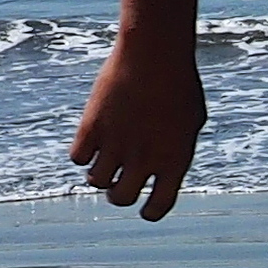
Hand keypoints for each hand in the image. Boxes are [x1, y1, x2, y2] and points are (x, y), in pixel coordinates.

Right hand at [68, 0, 206, 220]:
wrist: (155, 55)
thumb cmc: (180, 84)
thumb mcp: (191, 121)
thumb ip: (176, 149)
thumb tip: (161, 169)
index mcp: (174, 161)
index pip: (158, 205)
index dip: (150, 211)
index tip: (145, 208)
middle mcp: (144, 159)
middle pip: (120, 198)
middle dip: (119, 193)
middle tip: (120, 180)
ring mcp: (115, 144)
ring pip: (96, 181)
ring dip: (99, 174)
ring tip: (105, 159)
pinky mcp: (91, 127)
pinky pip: (77, 158)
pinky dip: (83, 153)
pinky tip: (92, 140)